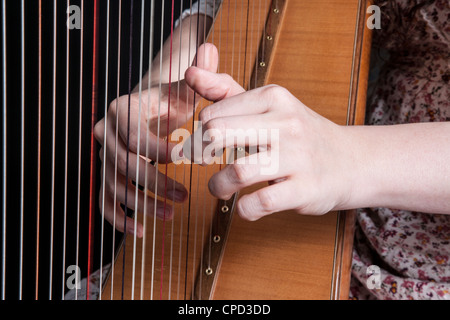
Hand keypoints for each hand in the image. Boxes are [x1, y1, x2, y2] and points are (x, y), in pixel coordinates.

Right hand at [94, 44, 218, 236]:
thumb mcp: (186, 88)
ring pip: (114, 185)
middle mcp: (107, 132)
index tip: (182, 160)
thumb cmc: (171, 100)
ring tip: (169, 216)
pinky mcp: (108, 174)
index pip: (134, 135)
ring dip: (140, 204)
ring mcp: (106, 155)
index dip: (156, 150)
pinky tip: (140, 231)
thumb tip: (210, 49)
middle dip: (154, 183)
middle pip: (124, 164)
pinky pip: (105, 199)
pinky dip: (118, 217)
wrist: (151, 109)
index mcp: (123, 109)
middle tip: (183, 196)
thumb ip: (200, 75)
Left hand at [184, 66, 356, 220]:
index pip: (213, 114)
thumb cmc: (298, 133)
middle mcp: (286, 124)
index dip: (200, 133)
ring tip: (219, 188)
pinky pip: (261, 203)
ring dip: (218, 186)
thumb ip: (226, 90)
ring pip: (237, 172)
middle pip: (218, 135)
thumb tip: (189, 72)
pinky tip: (245, 205)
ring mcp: (297, 157)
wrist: (351, 161)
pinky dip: (244, 209)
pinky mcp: (305, 190)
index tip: (206, 144)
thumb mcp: (267, 104)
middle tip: (203, 162)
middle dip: (200, 154)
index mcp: (274, 97)